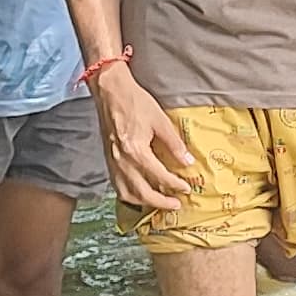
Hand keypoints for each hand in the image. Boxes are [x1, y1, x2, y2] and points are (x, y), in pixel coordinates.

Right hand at [93, 66, 198, 211]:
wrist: (111, 91)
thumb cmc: (135, 102)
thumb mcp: (160, 120)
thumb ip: (174, 144)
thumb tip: (187, 161)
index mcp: (136, 151)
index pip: (159, 176)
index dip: (175, 185)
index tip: (186, 189)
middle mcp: (122, 160)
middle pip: (142, 192)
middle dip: (160, 202)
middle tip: (175, 204)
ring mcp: (113, 162)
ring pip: (126, 193)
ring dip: (143, 202)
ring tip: (158, 203)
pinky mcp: (108, 159)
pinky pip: (117, 185)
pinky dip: (129, 194)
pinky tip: (139, 193)